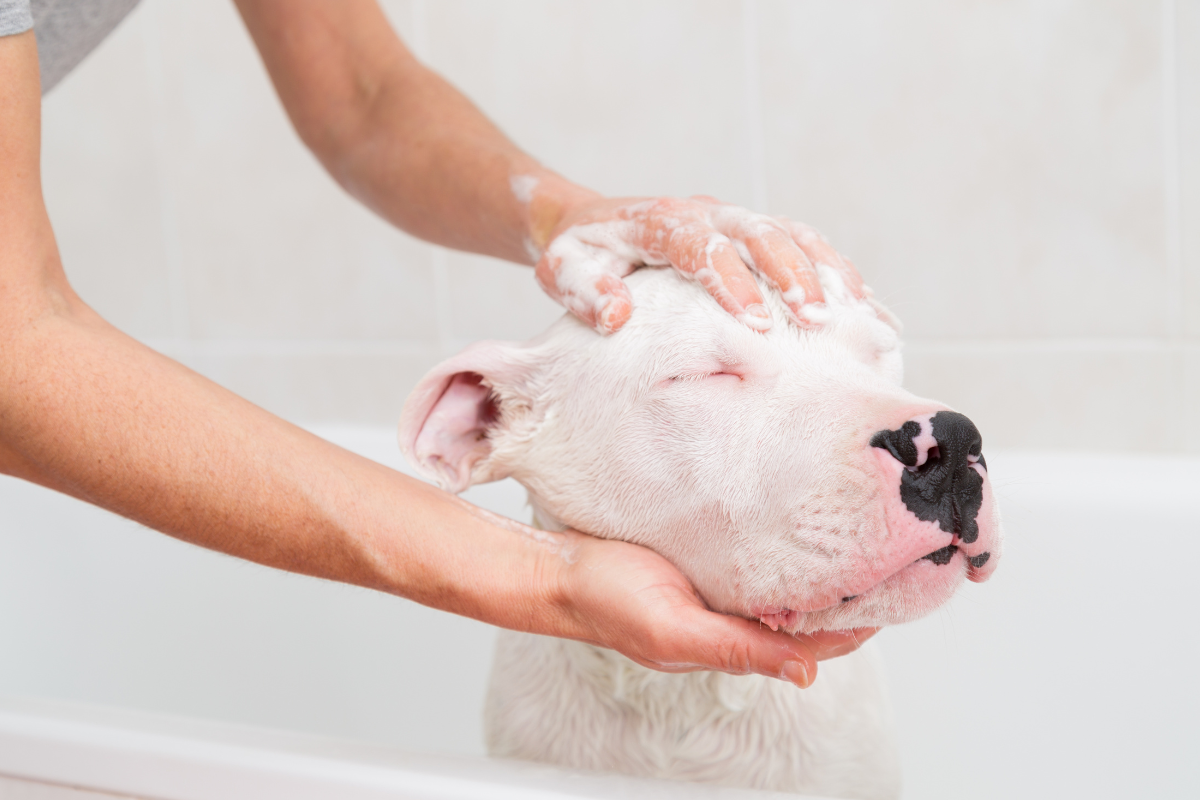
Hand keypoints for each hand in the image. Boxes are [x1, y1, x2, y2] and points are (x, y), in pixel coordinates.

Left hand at [534, 195, 868, 334]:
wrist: (590, 223)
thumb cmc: (577, 253)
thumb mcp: (561, 270)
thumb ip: (582, 289)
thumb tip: (616, 315)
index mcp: (659, 221)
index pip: (700, 246)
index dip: (731, 281)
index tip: (755, 322)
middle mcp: (705, 213)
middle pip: (759, 233)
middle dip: (791, 275)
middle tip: (816, 319)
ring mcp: (732, 219)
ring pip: (790, 233)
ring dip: (822, 270)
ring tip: (855, 310)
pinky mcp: (751, 233)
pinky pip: (802, 242)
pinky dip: (834, 269)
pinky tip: (865, 303)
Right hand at [555, 530, 876, 687]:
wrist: (559, 568)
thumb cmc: (606, 603)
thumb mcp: (673, 630)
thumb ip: (736, 650)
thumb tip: (806, 674)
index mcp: (731, 641)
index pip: (814, 641)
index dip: (856, 623)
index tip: (896, 592)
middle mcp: (733, 615)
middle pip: (808, 611)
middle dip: (849, 591)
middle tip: (892, 555)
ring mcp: (719, 586)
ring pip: (785, 583)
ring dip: (819, 567)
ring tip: (861, 536)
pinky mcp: (705, 556)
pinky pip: (756, 555)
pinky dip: (784, 547)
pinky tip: (800, 525)